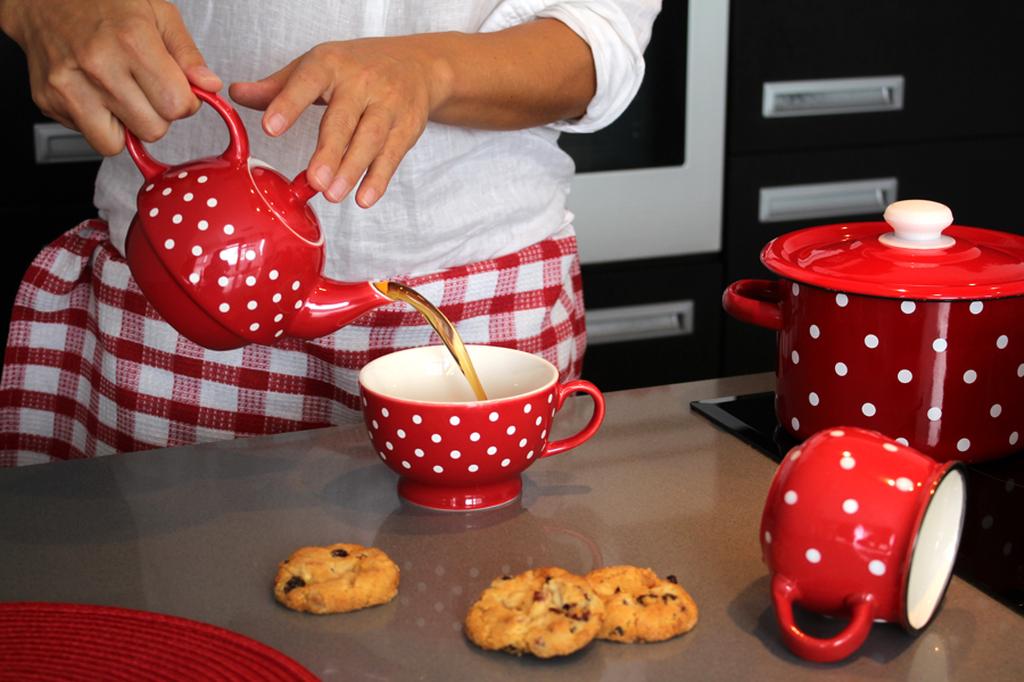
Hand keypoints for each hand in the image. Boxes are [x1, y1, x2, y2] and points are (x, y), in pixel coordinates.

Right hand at [0, 0, 221, 155]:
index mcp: (131, 41)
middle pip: (153, 130)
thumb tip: (209, 86)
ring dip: (128, 127)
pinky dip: (100, 125)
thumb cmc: (103, 4)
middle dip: (157, 115)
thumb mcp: (158, 14)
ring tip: (122, 96)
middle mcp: (98, 66)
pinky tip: (98, 97)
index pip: (177, 106)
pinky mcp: (49, 102)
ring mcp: (69, 86)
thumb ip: (188, 54)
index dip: (184, 103)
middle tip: (145, 90)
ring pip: (119, 145)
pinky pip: (91, 138)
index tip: (174, 89)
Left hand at [229, 36, 451, 207]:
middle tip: (313, 181)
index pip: (307, 82)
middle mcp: (362, 82)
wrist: (417, 65)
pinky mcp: (407, 127)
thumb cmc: (358, 67)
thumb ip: (278, 87)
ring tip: (332, 194)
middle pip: (344, 119)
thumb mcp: (317, 67)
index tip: (270, 128)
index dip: (288, 104)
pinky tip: (364, 198)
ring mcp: (388, 105)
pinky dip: (379, 179)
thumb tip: (237, 95)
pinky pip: (393, 156)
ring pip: (370, 139)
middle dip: (329, 152)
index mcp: (331, 64)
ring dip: (352, 170)